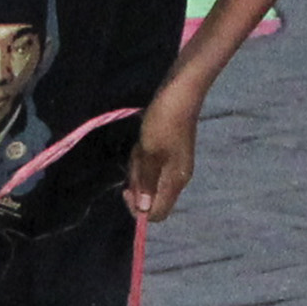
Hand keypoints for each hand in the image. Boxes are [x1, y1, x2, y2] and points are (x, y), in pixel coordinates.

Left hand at [127, 88, 197, 221]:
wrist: (179, 92)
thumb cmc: (164, 122)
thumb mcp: (150, 154)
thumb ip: (148, 183)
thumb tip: (144, 211)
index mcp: (175, 181)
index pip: (157, 213)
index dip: (139, 208)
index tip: (127, 189)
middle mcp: (176, 177)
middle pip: (150, 197)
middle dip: (137, 182)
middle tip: (137, 158)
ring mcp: (173, 164)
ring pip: (148, 179)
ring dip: (138, 167)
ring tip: (141, 146)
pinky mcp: (168, 152)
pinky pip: (150, 164)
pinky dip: (142, 157)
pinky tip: (142, 141)